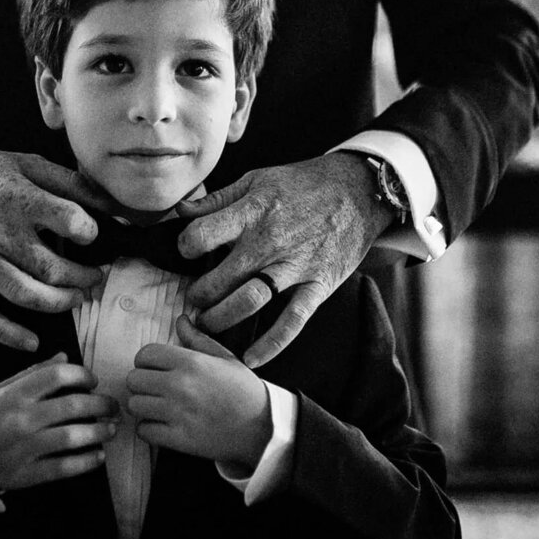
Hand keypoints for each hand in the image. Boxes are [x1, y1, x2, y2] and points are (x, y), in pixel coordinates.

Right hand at [0, 146, 111, 350]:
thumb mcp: (29, 165)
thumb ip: (74, 185)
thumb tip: (119, 206)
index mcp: (16, 196)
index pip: (67, 220)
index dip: (89, 232)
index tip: (92, 236)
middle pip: (48, 266)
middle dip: (81, 278)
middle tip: (94, 277)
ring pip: (21, 293)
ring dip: (56, 303)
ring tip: (75, 299)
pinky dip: (7, 333)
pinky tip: (32, 341)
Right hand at [0, 352, 118, 491]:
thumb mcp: (2, 389)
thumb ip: (34, 373)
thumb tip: (64, 358)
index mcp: (15, 394)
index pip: (57, 375)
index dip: (82, 375)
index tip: (92, 381)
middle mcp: (22, 419)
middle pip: (73, 406)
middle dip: (101, 404)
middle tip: (112, 406)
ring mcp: (24, 448)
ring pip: (72, 437)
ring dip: (99, 432)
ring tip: (111, 429)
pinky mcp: (27, 474)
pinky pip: (64, 467)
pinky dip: (86, 462)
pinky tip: (98, 455)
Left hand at [126, 315, 270, 467]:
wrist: (263, 427)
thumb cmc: (244, 390)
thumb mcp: (225, 358)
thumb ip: (198, 338)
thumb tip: (181, 320)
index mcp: (190, 362)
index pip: (144, 354)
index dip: (146, 361)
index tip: (155, 369)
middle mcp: (179, 385)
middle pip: (133, 379)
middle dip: (142, 383)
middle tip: (155, 389)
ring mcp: (176, 413)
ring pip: (134, 405)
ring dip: (142, 406)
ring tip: (157, 407)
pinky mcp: (177, 439)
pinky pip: (143, 430)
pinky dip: (148, 429)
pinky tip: (162, 425)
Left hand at [176, 152, 393, 367]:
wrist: (358, 190)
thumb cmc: (303, 184)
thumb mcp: (257, 180)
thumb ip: (217, 199)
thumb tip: (180, 211)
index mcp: (252, 212)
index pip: (201, 235)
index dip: (186, 246)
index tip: (187, 252)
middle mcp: (270, 241)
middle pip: (220, 278)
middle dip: (198, 294)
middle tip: (194, 300)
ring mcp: (295, 266)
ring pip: (249, 301)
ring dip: (221, 318)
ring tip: (207, 322)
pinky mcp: (317, 284)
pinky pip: (293, 320)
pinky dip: (271, 343)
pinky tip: (250, 359)